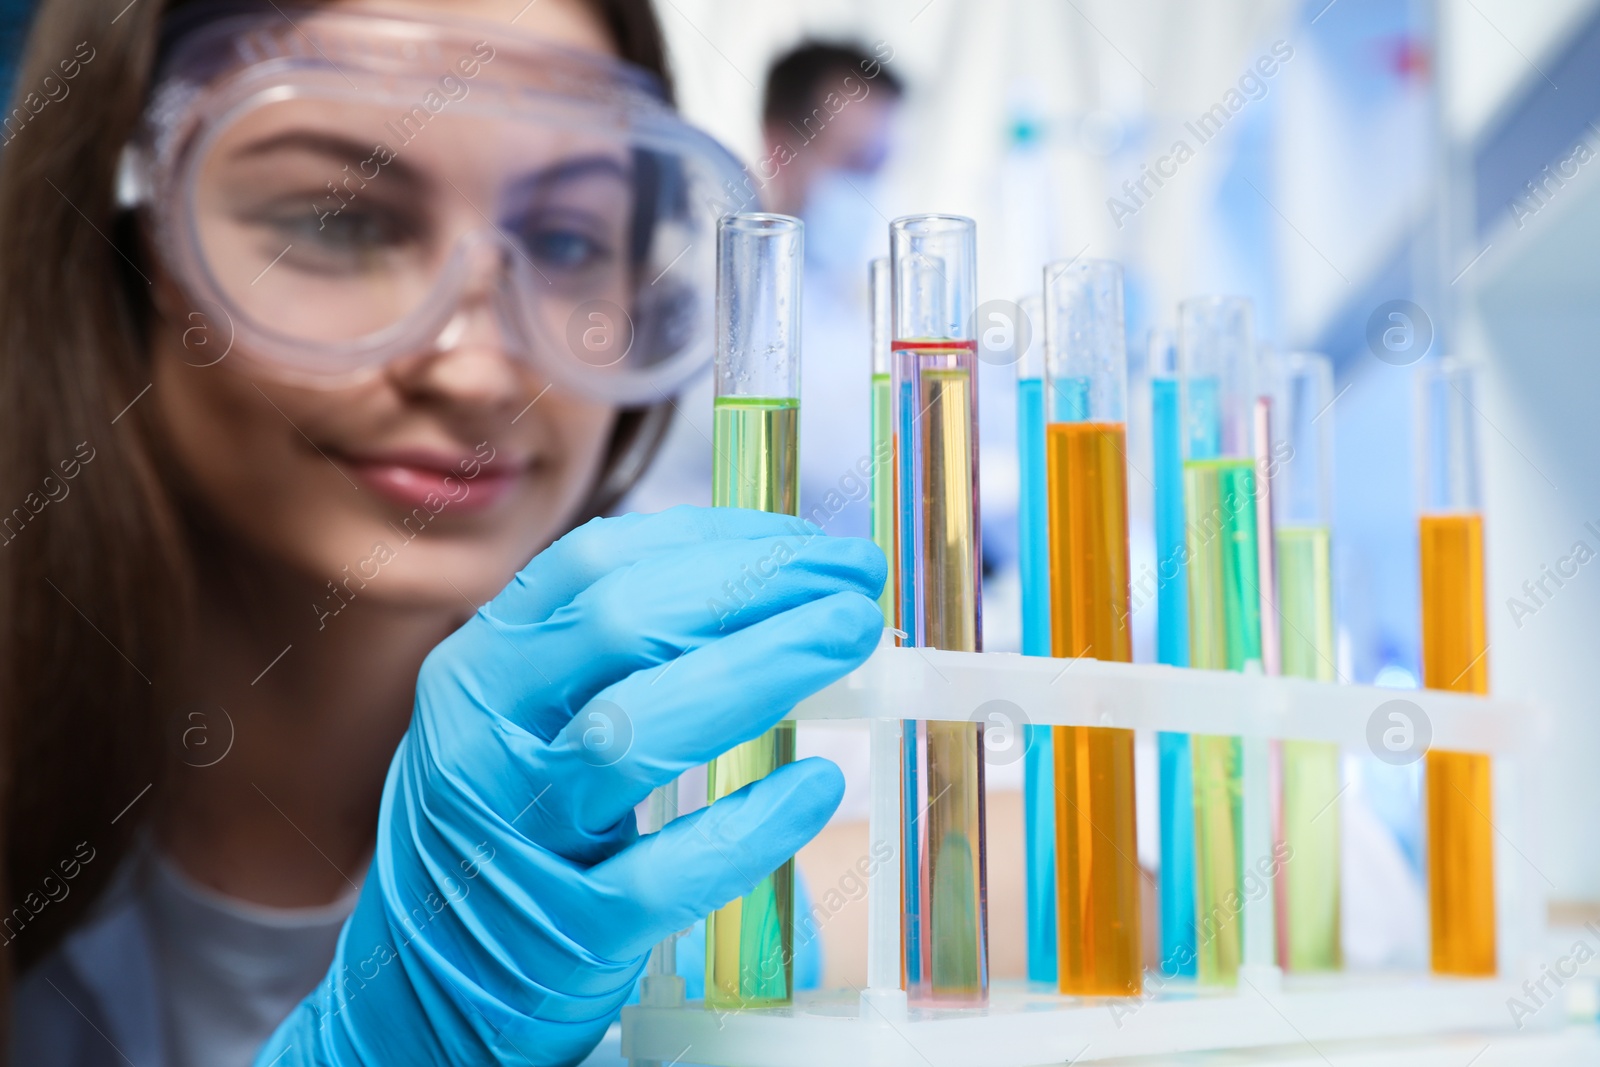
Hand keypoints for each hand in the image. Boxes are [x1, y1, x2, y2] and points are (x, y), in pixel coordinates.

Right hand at [256, 506, 885, 1065]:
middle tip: (855, 581)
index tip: (810, 542)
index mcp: (479, 667)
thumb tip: (764, 583)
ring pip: (635, 732)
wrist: (419, 991)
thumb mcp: (520, 720)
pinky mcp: (564, 932)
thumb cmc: (508, 830)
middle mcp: (482, 737)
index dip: (716, 541)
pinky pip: (665, 871)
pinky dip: (750, 826)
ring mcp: (517, 835)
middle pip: (623, 626)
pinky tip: (815, 787)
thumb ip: (607, 655)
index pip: (597, 565)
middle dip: (756, 587)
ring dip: (760, 670)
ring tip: (851, 639)